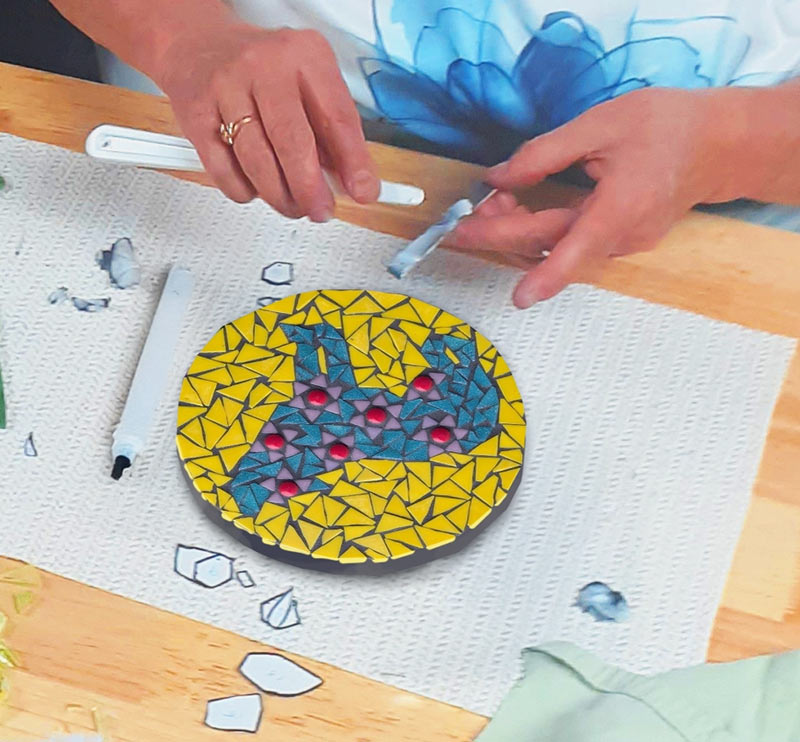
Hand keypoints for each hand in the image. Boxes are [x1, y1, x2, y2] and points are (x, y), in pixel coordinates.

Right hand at [155, 22, 379, 219]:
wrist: (197, 46)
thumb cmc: (262, 70)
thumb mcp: (308, 83)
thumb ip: (331, 131)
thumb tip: (351, 181)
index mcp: (304, 55)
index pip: (336, 118)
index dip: (353, 163)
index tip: (363, 191)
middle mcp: (264, 67)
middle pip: (293, 143)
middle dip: (311, 189)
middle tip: (321, 210)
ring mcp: (226, 89)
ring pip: (257, 162)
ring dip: (280, 196)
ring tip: (293, 205)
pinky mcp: (196, 114)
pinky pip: (224, 170)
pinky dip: (245, 191)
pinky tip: (257, 188)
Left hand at [452, 88, 733, 307]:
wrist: (718, 145)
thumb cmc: (666, 126)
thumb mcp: (601, 125)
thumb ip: (544, 153)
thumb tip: (498, 178)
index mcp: (620, 208)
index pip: (574, 249)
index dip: (545, 277)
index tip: (519, 299)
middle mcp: (621, 237)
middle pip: (550, 247)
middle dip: (500, 235)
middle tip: (463, 219)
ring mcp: (622, 244)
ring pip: (557, 248)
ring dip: (518, 231)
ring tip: (492, 202)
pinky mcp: (620, 243)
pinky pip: (570, 245)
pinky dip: (540, 230)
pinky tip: (521, 206)